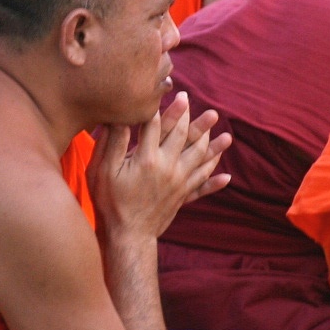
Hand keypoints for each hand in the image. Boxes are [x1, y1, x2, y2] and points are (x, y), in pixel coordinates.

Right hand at [87, 92, 230, 242]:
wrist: (127, 236)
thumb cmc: (110, 202)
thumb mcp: (102, 170)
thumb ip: (112, 143)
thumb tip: (119, 117)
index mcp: (147, 157)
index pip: (159, 125)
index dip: (168, 108)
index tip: (179, 94)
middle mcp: (168, 167)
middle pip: (186, 138)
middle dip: (197, 122)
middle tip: (210, 110)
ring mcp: (178, 183)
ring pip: (200, 160)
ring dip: (214, 147)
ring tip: (226, 135)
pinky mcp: (182, 197)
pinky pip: (202, 187)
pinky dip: (215, 182)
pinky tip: (227, 177)